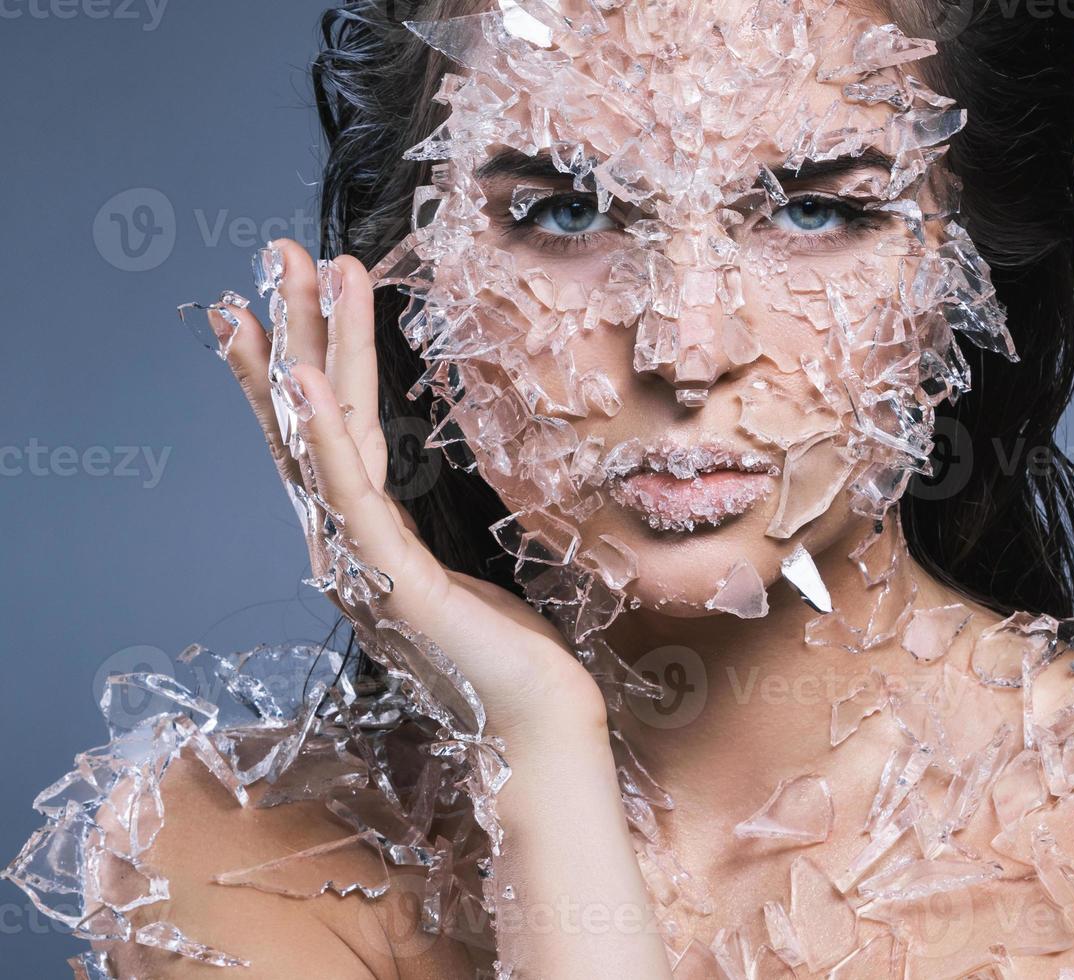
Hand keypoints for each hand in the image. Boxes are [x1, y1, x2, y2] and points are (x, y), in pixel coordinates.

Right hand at [214, 239, 604, 743]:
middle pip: (304, 425)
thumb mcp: (463, 574)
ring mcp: (359, 564)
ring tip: (289, 278)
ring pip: (318, 440)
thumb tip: (421, 506)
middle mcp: (345, 548)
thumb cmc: (513, 657)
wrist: (540, 727)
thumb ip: (426, 536)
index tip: (286, 303)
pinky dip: (324, 433)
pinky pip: (350, 493)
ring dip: (304, 351)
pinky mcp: (390, 580)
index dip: (300, 368)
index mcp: (365, 543)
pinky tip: (309, 377)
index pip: (324, 438)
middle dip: (288, 336)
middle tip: (271, 257)